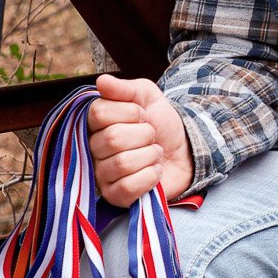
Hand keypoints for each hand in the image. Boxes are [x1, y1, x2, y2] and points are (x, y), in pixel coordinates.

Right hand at [87, 74, 193, 207]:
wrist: (184, 150)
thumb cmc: (161, 122)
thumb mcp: (147, 96)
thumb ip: (125, 89)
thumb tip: (102, 81)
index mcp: (96, 122)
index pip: (99, 113)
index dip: (128, 112)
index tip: (142, 115)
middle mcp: (93, 148)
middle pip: (112, 139)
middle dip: (144, 135)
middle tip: (152, 136)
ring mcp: (102, 174)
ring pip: (122, 163)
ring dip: (150, 156)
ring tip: (155, 154)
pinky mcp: (115, 196)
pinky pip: (127, 187)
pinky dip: (150, 176)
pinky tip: (155, 172)